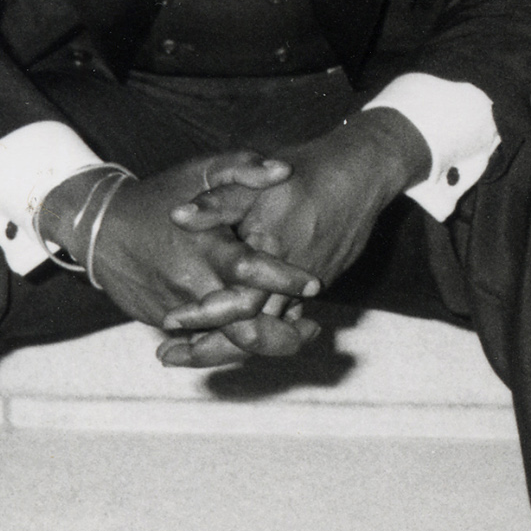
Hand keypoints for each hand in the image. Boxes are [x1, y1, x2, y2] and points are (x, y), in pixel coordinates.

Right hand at [44, 153, 319, 352]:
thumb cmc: (160, 195)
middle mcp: (192, 283)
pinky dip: (232, 343)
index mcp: (206, 247)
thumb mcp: (201, 171)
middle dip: (281, 332)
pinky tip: (262, 338)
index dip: (285, 279)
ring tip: (297, 338)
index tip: (315, 283)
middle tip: (312, 328)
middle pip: (242, 321)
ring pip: (225, 339)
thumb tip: (285, 170)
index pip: (251, 270)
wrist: (99, 229)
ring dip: (263, 343)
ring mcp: (177, 308)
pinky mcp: (164, 321)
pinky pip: (203, 341)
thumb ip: (244, 168)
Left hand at [163, 111, 424, 363]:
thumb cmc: (307, 175)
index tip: (168, 321)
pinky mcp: (316, 285)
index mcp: (271, 256)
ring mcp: (307, 288)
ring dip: (230, 345)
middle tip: (169, 355)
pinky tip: (235, 331)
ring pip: (268, 333)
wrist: (361, 175)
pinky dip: (259, 331)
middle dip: (209, 349)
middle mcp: (290, 282)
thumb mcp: (256, 183)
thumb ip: (217, 204)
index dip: (201, 316)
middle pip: (251, 334)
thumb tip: (177, 217)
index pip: (235, 303)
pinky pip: (284, 320)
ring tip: (191, 350)